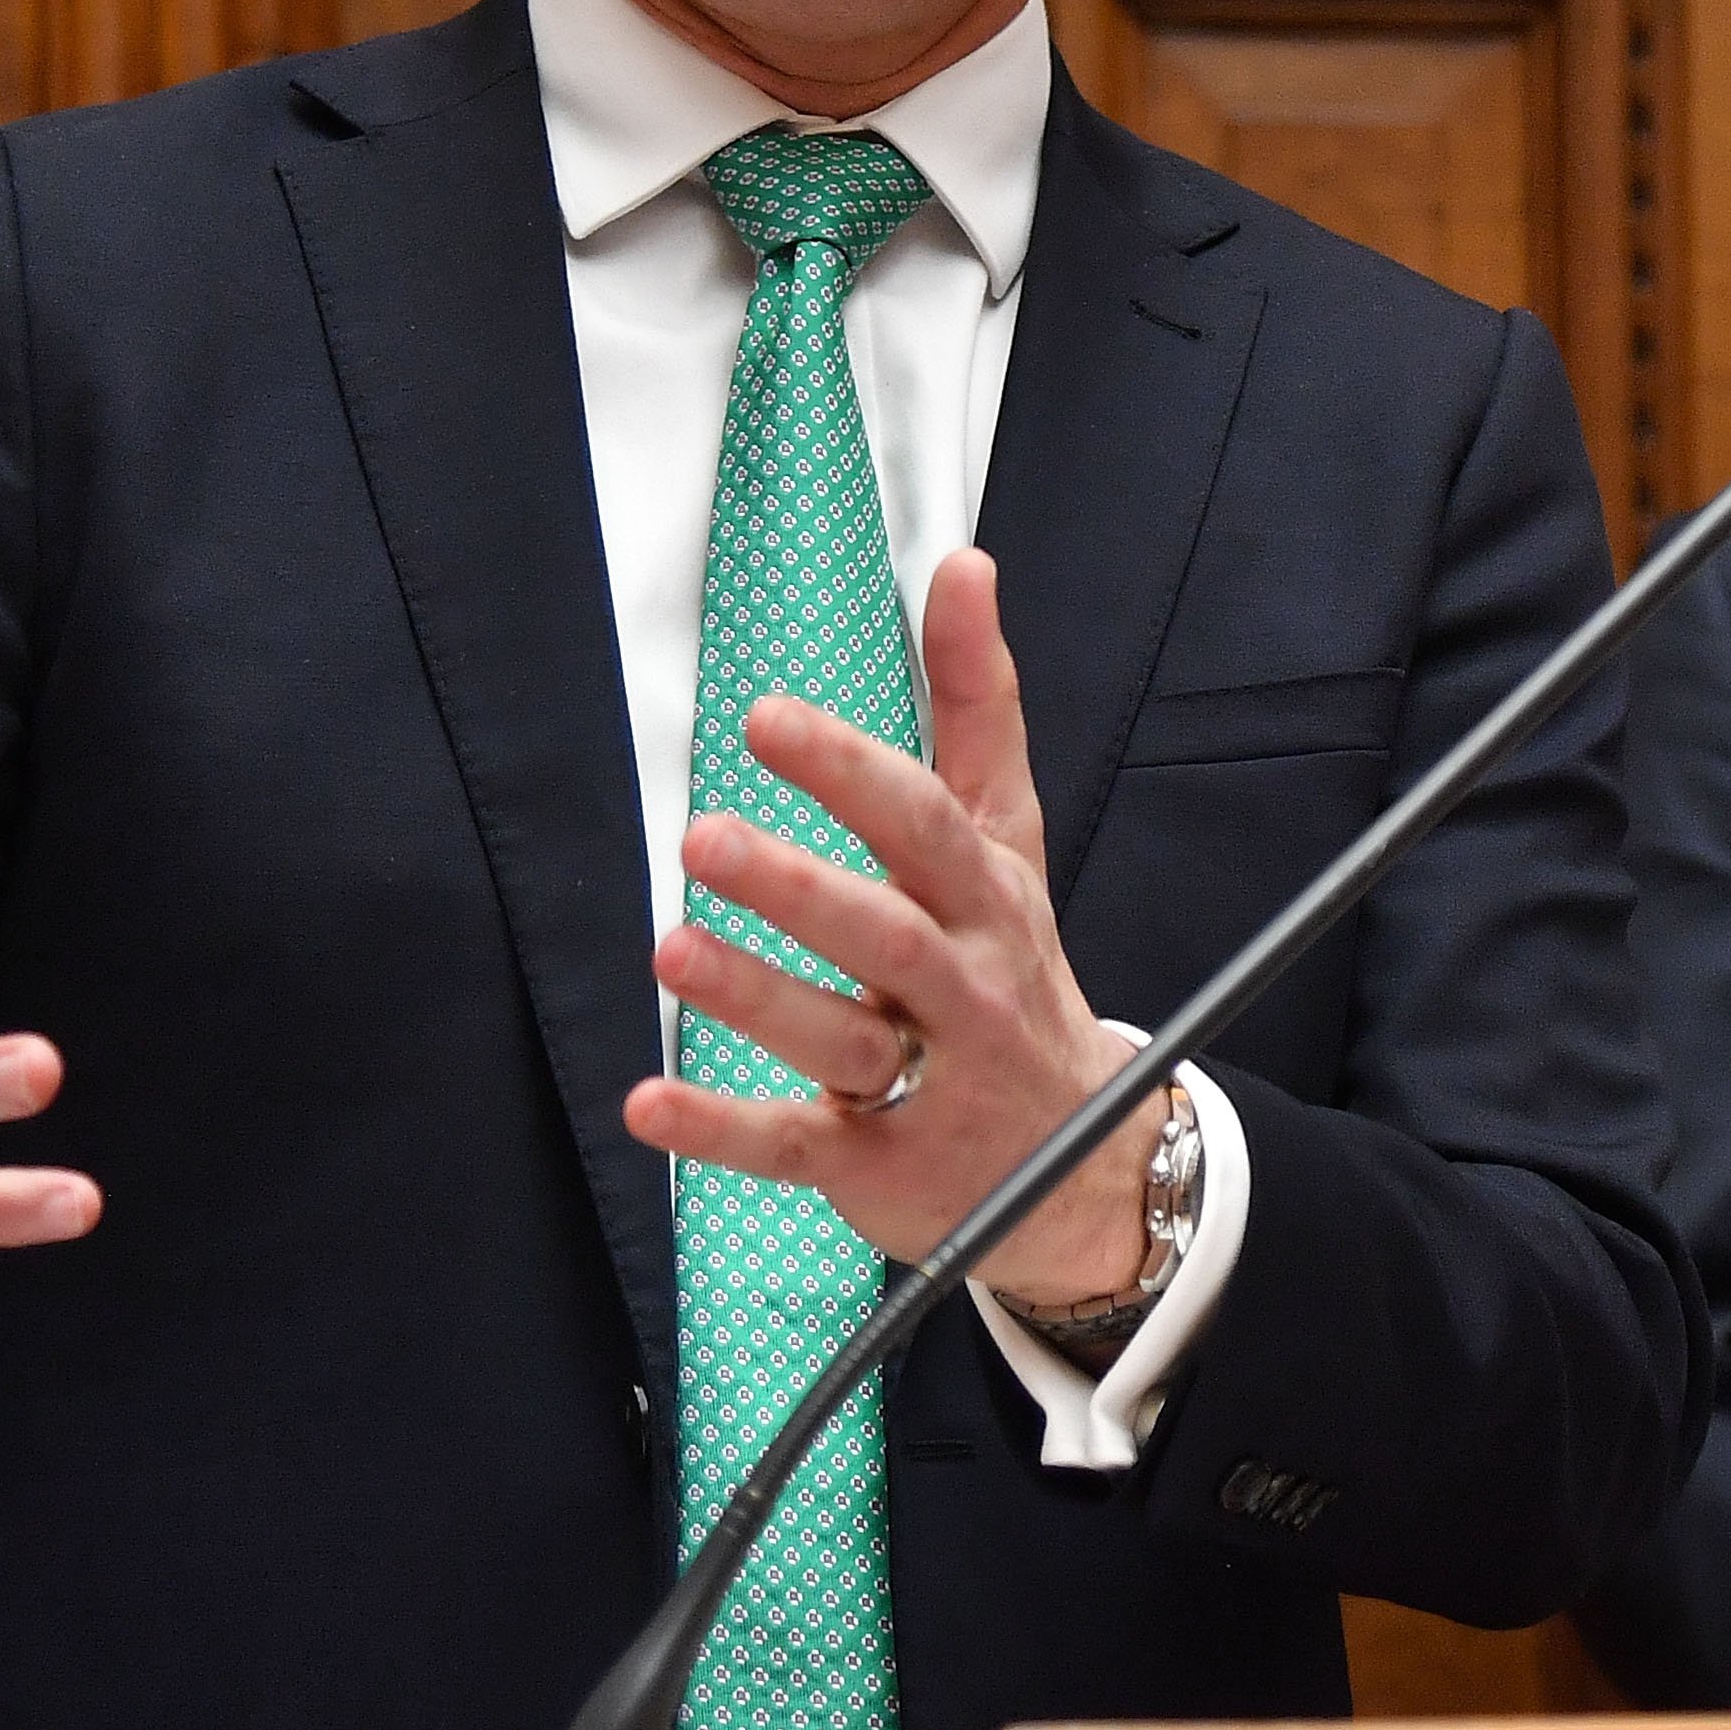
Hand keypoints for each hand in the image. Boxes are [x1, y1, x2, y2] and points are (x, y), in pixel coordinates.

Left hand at [624, 548, 1156, 1310]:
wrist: (1083, 1161)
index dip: (850, 774)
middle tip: (706, 837)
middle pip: (886, 935)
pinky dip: (720, 1130)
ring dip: (756, 997)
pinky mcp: (874, 1163)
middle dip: (800, 888)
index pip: (926, 825)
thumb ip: (977, 705)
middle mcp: (962, 987)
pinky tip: (647, 1101)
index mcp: (987, 900)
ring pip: (840, 1040)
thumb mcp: (1009, 838)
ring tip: (674, 950)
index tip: (769, 721)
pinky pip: (793, 1145)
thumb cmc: (1014, 969)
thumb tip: (963, 566)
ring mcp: (924, 1082)